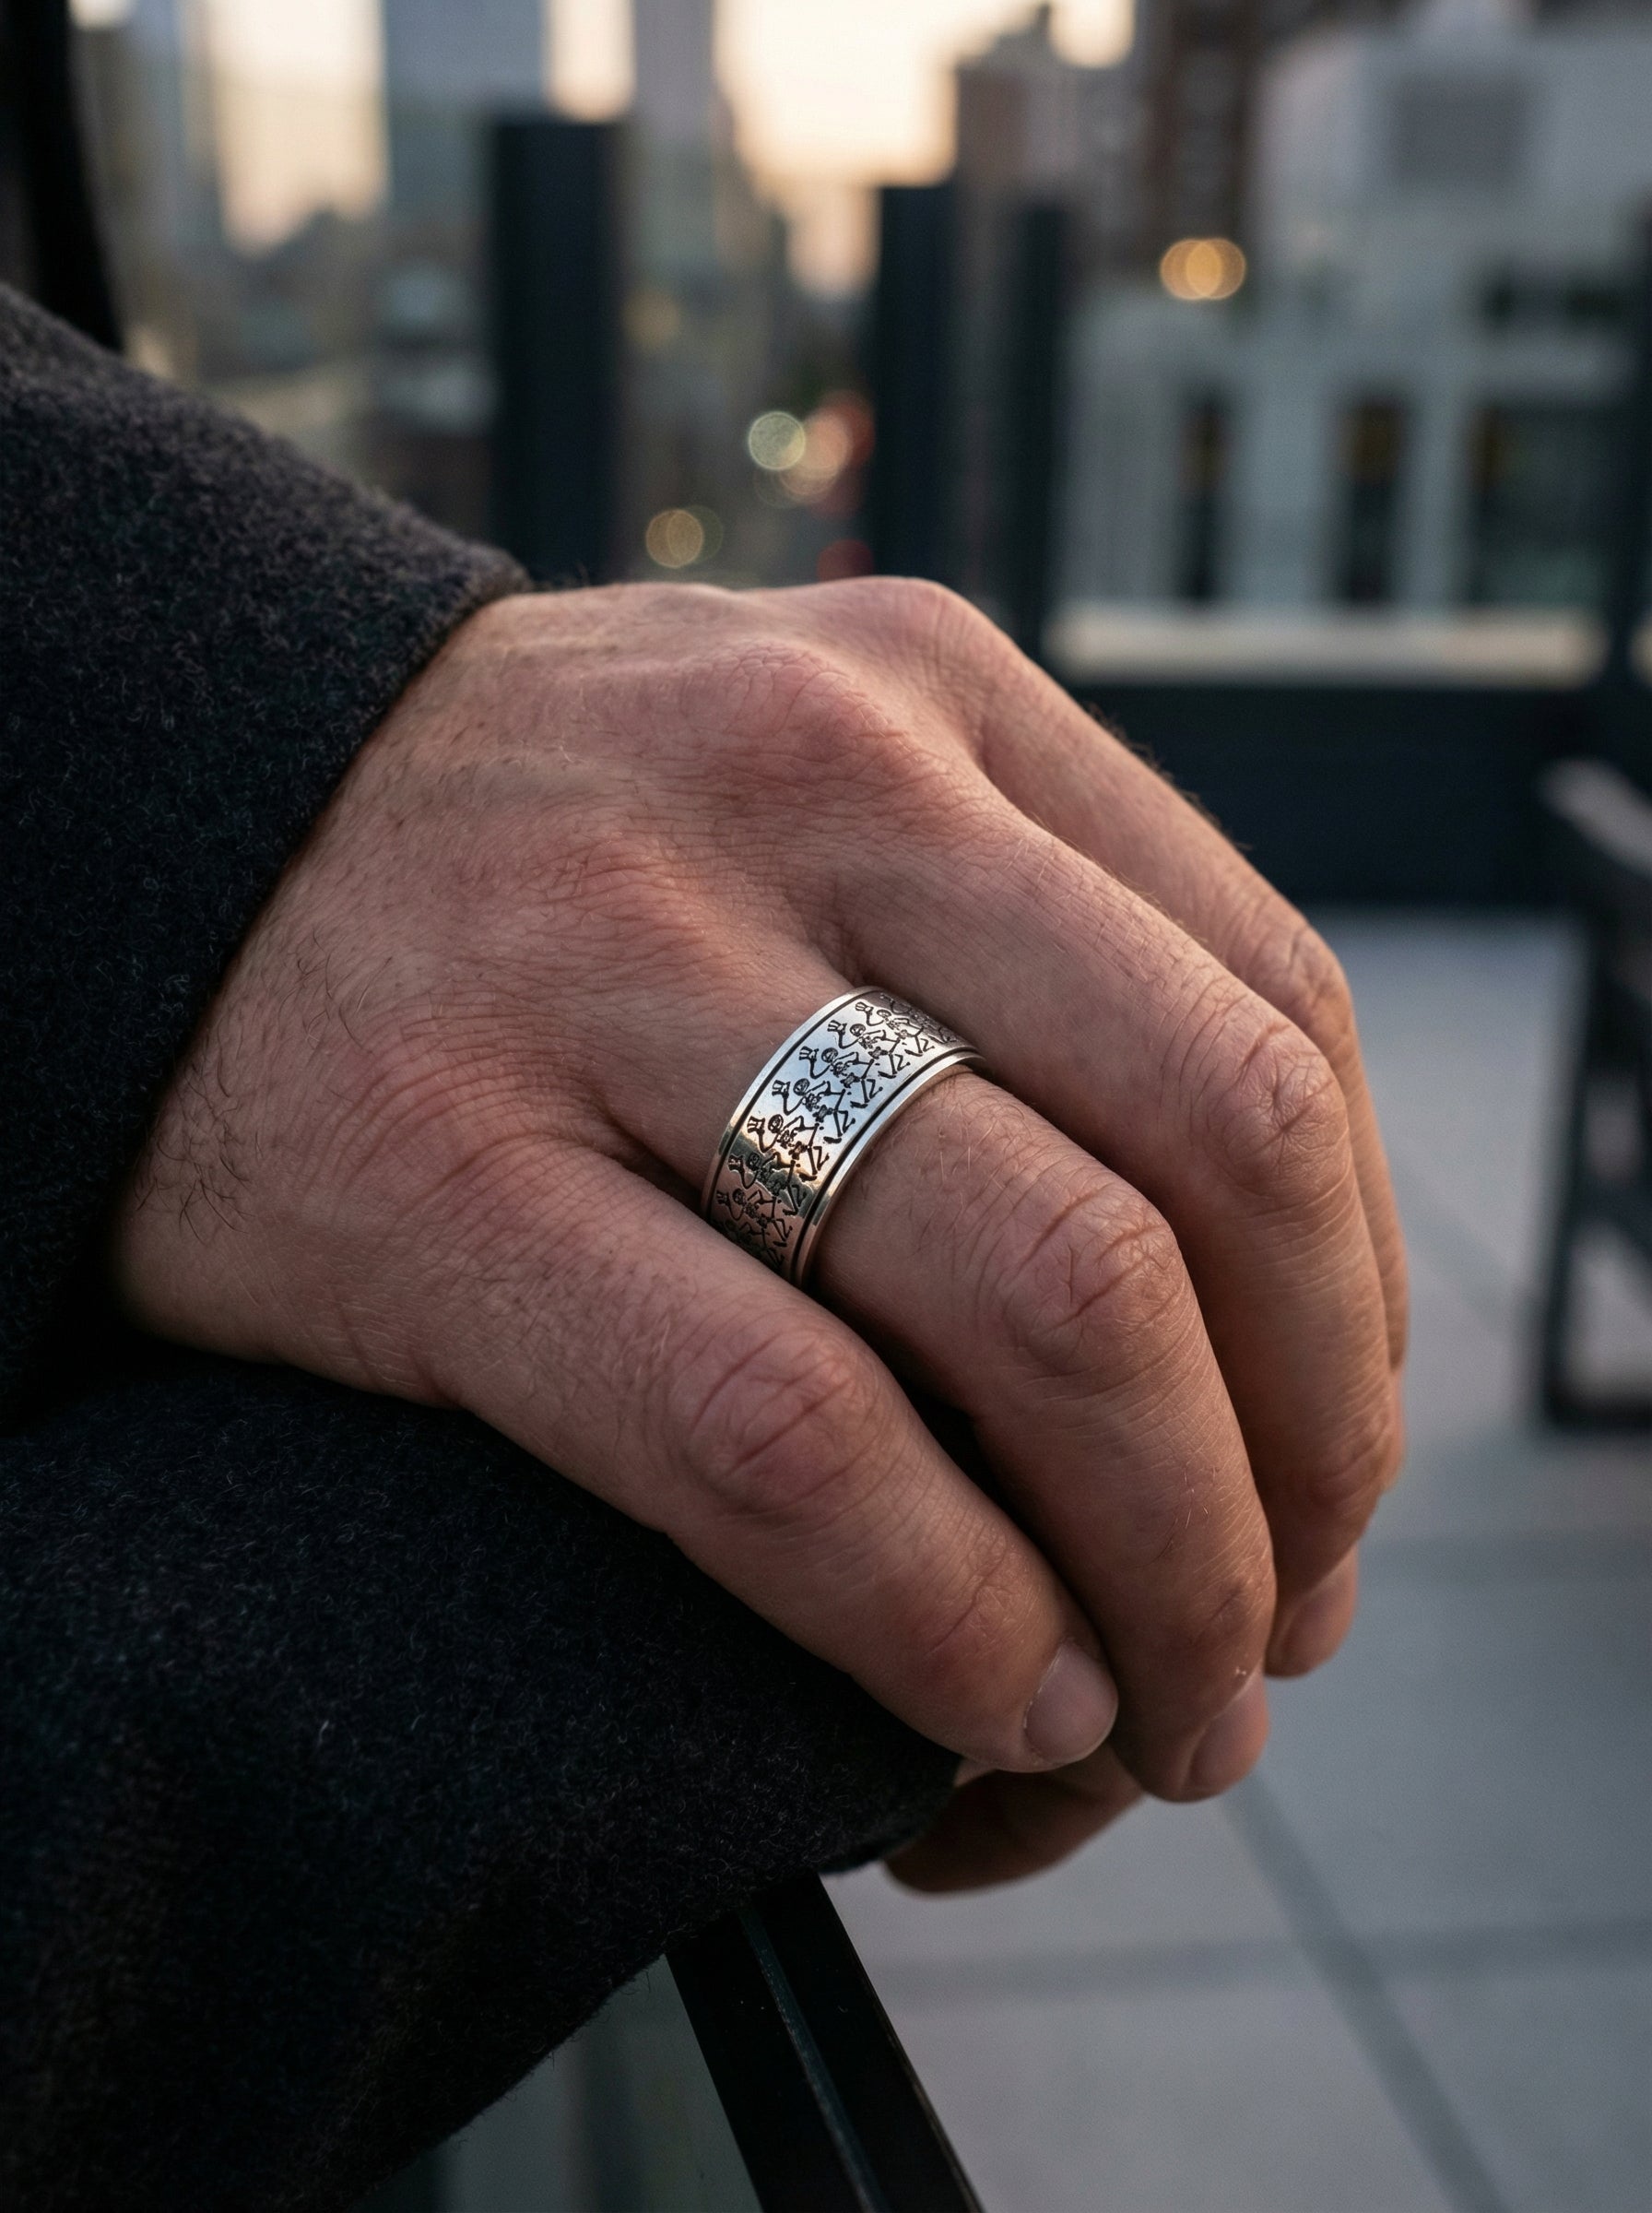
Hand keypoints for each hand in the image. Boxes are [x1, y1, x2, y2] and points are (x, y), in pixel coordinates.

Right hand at [113, 580, 1404, 1887]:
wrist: (162, 829)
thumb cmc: (533, 868)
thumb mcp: (799, 798)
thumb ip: (1027, 956)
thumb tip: (1271, 1308)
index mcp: (924, 700)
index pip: (1278, 1017)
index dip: (1359, 1297)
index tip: (1330, 1468)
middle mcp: (806, 785)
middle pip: (1220, 1152)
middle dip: (1309, 1452)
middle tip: (1277, 1626)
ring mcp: (612, 963)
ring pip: (1046, 1290)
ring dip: (1170, 1561)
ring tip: (1157, 1709)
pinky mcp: (432, 1168)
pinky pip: (778, 1432)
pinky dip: (939, 1605)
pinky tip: (982, 1693)